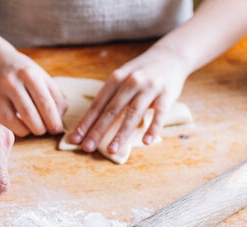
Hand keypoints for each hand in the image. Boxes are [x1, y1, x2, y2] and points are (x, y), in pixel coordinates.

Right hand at [0, 49, 66, 136]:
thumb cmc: (22, 72)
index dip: (53, 121)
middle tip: (44, 130)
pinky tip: (19, 125)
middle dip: (40, 128)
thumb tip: (59, 119)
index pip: (44, 103)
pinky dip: (13, 128)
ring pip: (12, 122)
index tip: (57, 129)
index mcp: (28, 74)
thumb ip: (54, 96)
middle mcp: (10, 82)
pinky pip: (1, 123)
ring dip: (26, 131)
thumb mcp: (41, 76)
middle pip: (28, 114)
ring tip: (32, 128)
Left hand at [68, 47, 188, 153]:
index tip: (75, 139)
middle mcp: (130, 82)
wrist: (171, 56)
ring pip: (132, 113)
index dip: (85, 123)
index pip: (97, 105)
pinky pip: (160, 113)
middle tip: (87, 148)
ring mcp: (149, 87)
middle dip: (97, 131)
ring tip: (111, 150)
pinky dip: (153, 128)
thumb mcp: (122, 78)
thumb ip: (109, 97)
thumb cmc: (141, 73)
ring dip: (121, 134)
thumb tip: (90, 122)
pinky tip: (146, 142)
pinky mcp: (167, 93)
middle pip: (111, 110)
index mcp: (115, 79)